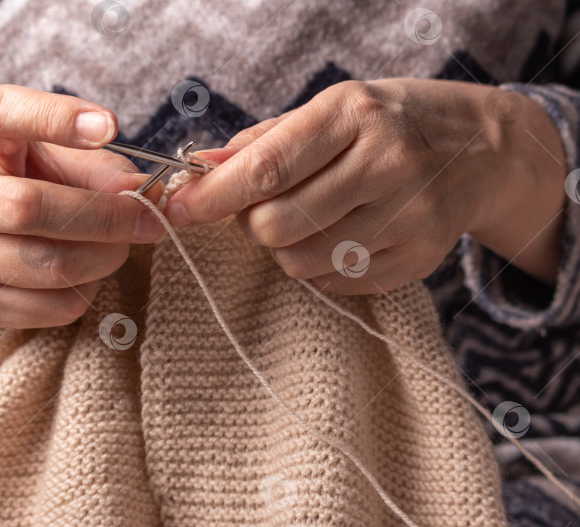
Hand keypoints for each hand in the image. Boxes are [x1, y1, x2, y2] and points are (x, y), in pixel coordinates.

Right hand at [0, 84, 164, 356]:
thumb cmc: (34, 183)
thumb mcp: (63, 158)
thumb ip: (104, 169)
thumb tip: (144, 194)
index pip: (2, 113)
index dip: (56, 118)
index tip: (110, 125)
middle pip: (29, 209)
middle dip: (105, 217)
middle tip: (148, 220)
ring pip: (50, 266)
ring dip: (105, 257)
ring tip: (121, 245)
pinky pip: (56, 307)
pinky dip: (90, 290)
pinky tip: (89, 273)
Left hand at [165, 78, 566, 292]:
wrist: (481, 149)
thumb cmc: (386, 124)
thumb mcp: (329, 112)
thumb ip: (261, 142)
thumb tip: (198, 171)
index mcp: (353, 115)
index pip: (269, 166)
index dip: (215, 195)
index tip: (178, 210)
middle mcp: (387, 163)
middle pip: (278, 225)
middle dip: (253, 226)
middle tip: (264, 210)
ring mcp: (409, 215)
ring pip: (302, 262)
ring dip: (285, 249)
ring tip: (308, 220)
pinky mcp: (421, 258)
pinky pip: (336, 283)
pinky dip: (321, 266)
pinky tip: (342, 236)